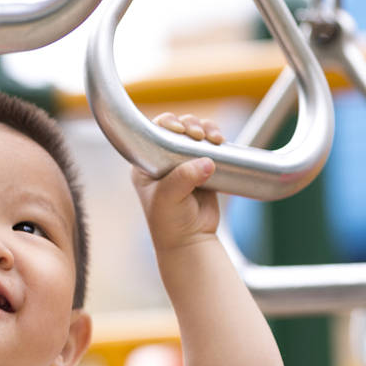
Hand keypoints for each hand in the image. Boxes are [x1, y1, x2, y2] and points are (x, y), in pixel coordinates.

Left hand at [131, 113, 224, 251]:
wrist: (190, 241)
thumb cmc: (170, 222)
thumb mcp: (169, 198)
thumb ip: (183, 178)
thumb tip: (208, 162)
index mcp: (145, 163)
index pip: (153, 133)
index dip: (168, 125)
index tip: (181, 130)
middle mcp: (163, 159)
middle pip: (176, 129)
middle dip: (190, 125)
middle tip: (199, 135)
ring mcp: (183, 163)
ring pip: (194, 135)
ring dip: (205, 129)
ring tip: (215, 138)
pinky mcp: (202, 168)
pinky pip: (210, 146)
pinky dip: (215, 139)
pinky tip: (220, 140)